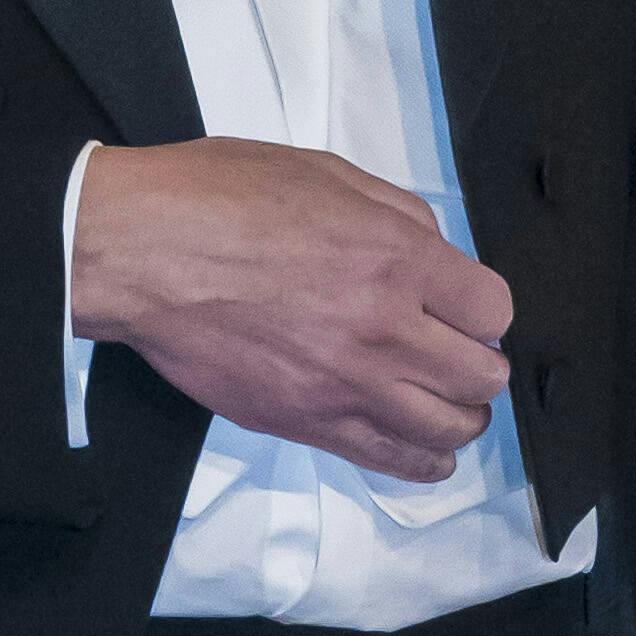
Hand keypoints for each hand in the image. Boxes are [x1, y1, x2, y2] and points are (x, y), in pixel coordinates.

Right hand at [68, 138, 510, 478]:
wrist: (142, 252)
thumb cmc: (219, 200)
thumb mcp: (325, 174)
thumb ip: (397, 216)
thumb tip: (436, 258)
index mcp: (396, 257)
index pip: (493, 310)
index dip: (481, 310)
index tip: (462, 309)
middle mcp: (384, 329)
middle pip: (482, 375)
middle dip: (477, 363)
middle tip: (454, 354)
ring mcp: (346, 385)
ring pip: (448, 429)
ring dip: (456, 415)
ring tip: (440, 402)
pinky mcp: (306, 423)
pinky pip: (392, 461)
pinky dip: (421, 460)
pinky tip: (422, 449)